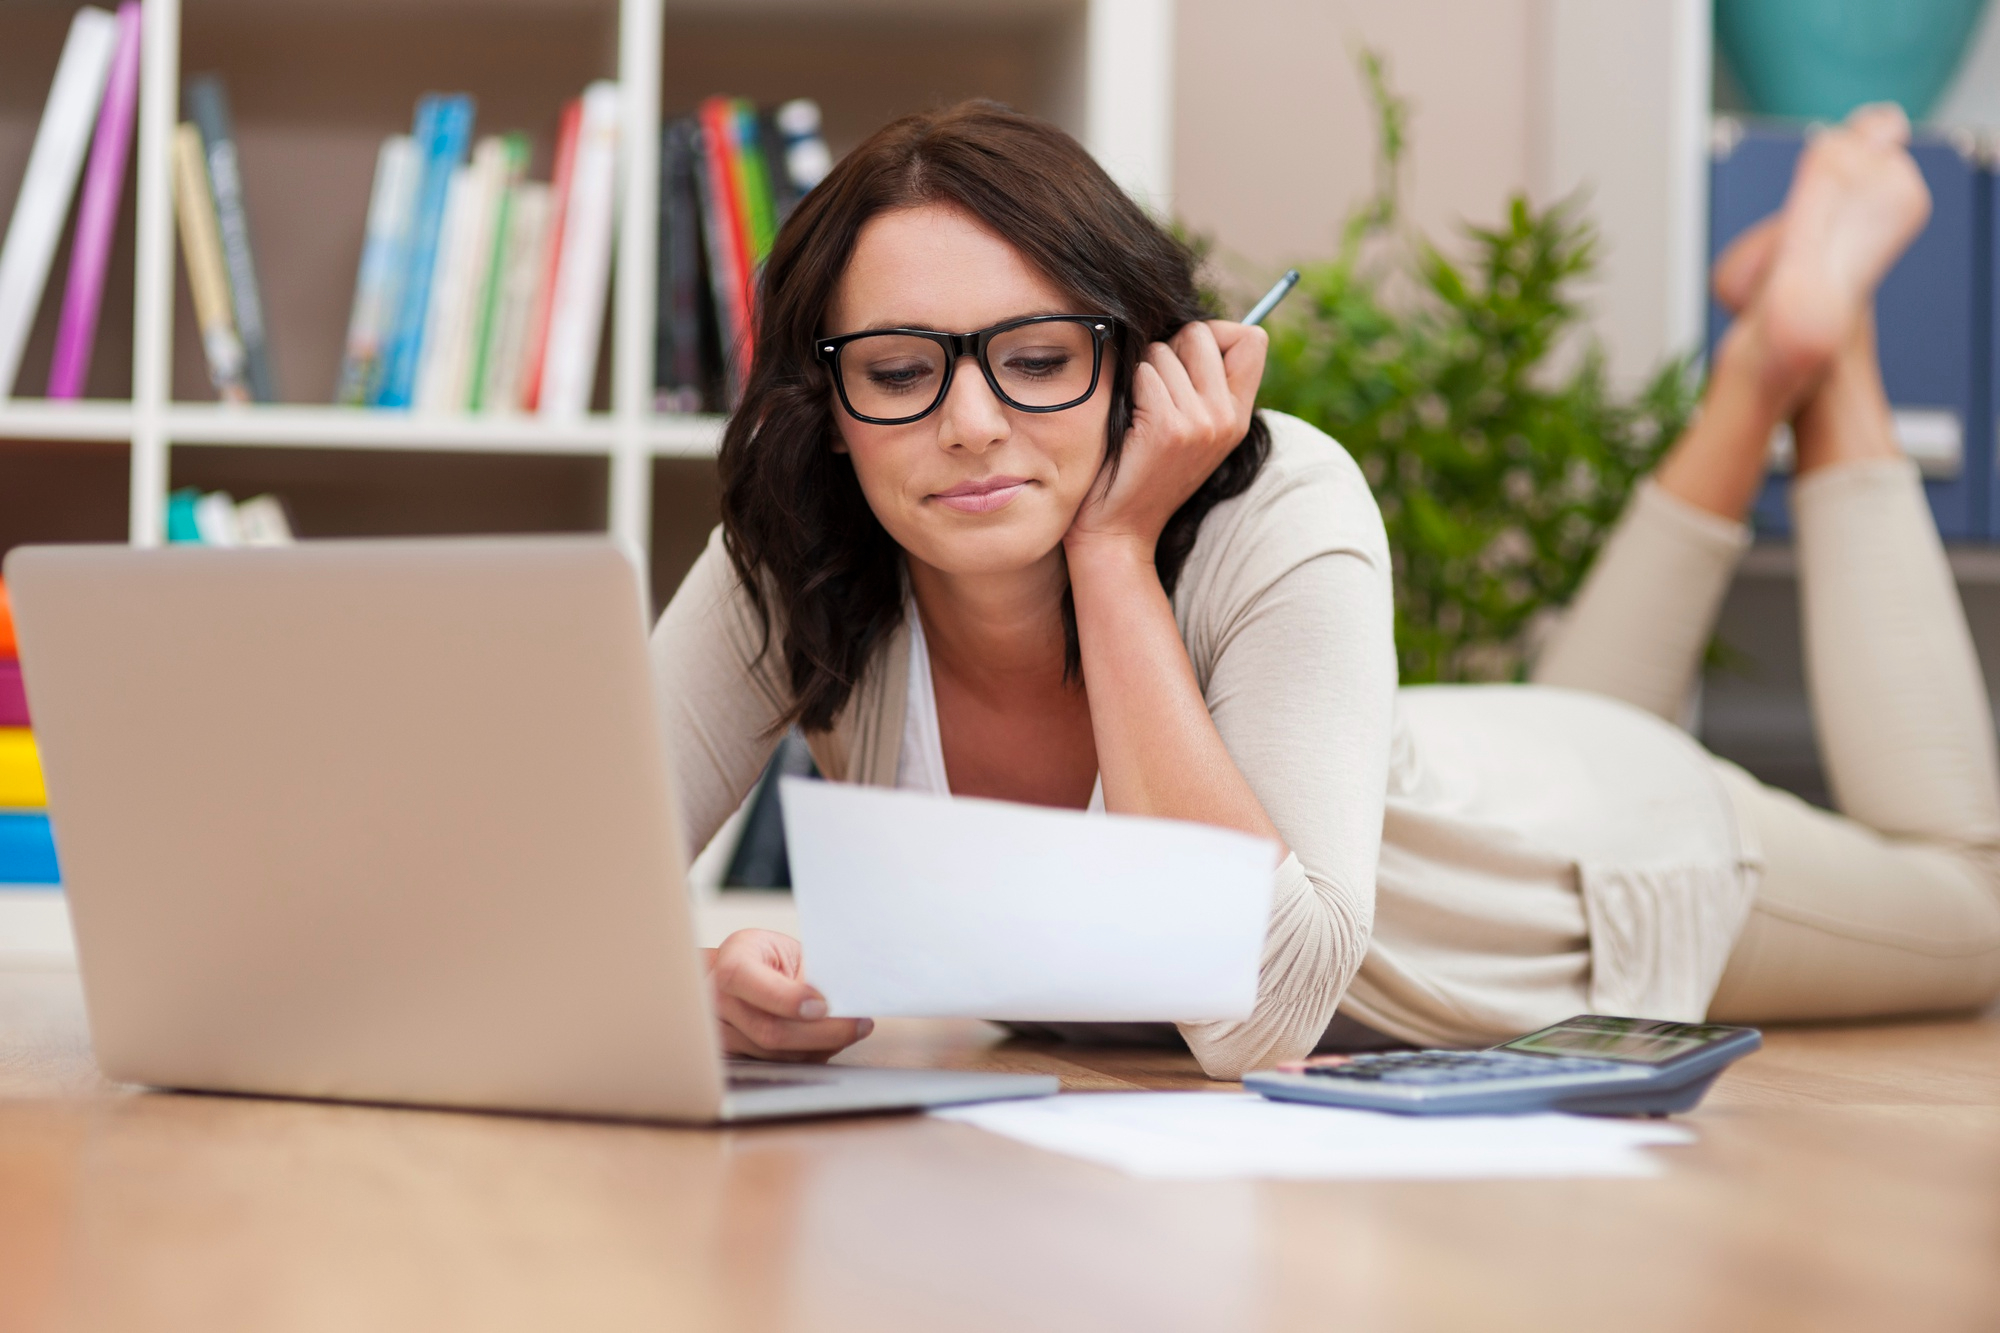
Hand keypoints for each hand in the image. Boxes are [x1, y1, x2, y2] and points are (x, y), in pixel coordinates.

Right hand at [705, 928, 872, 1061]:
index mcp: (732, 959)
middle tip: (858, 1025)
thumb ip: (808, 971)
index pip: (745, 980)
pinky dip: (808, 1054)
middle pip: (768, 1029)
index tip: (823, 1006)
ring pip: (776, 1053)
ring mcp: (719, 1032)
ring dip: (820, 1046)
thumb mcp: (787, 949)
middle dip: (821, 1032)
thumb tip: (845, 998)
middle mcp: (716, 998)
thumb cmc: (767, 958)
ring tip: (848, 1030)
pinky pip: (778, 1063)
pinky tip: (826, 1042)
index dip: (786, 998)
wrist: (736, 974)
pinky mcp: (733, 1056)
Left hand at [1065, 319, 1266, 559]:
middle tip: (1155, 389)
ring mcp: (1201, 424)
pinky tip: (1130, 422)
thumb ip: (1203, 384)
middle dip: (1172, 346)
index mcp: (1239, 416)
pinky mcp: (1168, 429)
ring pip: (1167, 350)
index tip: (1188, 358)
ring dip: (1143, 370)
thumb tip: (1193, 327)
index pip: (1253, 338)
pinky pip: (1145, 373)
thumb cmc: (1143, 470)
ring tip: (1140, 411)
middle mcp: (1227, 418)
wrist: (1120, 529)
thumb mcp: (1191, 430)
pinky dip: (1130, 388)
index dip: (1216, 334)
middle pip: (1205, 333)